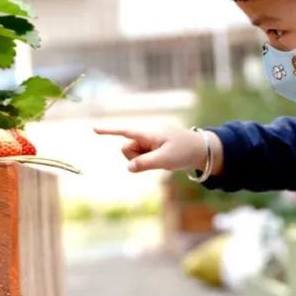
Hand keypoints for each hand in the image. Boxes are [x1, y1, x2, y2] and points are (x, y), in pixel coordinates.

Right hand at [94, 126, 222, 174]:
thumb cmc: (185, 151)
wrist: (202, 150)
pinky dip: (149, 162)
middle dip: (135, 157)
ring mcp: (149, 143)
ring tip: (163, 158)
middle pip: (127, 149)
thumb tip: (128, 167)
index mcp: (149, 134)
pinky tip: (163, 159)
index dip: (109, 131)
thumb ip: (145, 163)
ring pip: (133, 156)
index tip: (93, 128)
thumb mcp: (166, 159)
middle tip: (157, 159)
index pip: (125, 132)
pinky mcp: (152, 149)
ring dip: (144, 161)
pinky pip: (142, 158)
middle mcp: (146, 136)